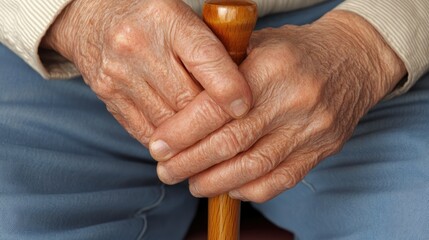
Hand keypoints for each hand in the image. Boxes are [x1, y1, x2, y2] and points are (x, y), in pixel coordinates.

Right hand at [41, 0, 251, 144]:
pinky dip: (168, 140)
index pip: (205, 58)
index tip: (243, 107)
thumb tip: (238, 89)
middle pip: (186, 99)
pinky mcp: (108, 96)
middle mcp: (138, 46)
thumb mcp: (182, 16)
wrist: (92, 17)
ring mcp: (119, 74)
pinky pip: (145, 131)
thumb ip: (211, 45)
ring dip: (191, 135)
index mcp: (166, 18)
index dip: (229, 88)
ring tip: (206, 136)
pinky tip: (180, 139)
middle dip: (212, 117)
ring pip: (167, 122)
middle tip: (228, 125)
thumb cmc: (150, 18)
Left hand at [149, 11, 405, 201]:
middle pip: (232, 143)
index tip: (158, 146)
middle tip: (166, 171)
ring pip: (254, 167)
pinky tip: (230, 190)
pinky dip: (250, 190)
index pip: (217, 108)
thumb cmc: (295, 51)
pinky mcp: (321, 149)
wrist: (353, 60)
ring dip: (216, 182)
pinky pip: (281, 180)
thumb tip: (180, 104)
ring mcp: (310, 129)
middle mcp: (292, 101)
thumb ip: (223, 71)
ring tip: (192, 185)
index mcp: (270, 68)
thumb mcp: (259, 45)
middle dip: (190, 163)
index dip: (182, 132)